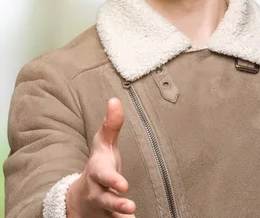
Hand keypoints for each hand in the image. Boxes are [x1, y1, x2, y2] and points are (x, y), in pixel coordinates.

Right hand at [66, 98, 135, 217]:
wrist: (80, 197)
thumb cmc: (99, 165)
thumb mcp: (104, 145)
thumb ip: (111, 125)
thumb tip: (115, 100)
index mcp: (98, 172)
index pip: (103, 175)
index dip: (113, 180)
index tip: (124, 185)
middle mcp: (98, 190)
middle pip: (105, 198)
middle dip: (115, 202)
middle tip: (130, 205)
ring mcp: (103, 206)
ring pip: (109, 212)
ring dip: (120, 214)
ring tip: (132, 215)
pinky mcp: (109, 217)